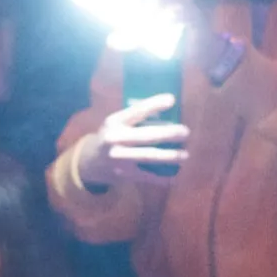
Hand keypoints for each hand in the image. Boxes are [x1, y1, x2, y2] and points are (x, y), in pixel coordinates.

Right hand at [73, 93, 189, 190]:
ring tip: (185, 155)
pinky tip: (175, 175)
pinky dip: (162, 177)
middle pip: (147, 136)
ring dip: (170, 156)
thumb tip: (167, 115)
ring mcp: (119, 158)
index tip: (172, 99)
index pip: (136, 111)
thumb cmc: (111, 137)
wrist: (90, 162)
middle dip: (169, 134)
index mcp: (114, 122)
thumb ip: (134, 120)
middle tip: (186, 132)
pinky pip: (147, 176)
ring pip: (149, 156)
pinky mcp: (123, 174)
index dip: (154, 104)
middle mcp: (115, 139)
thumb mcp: (115, 124)